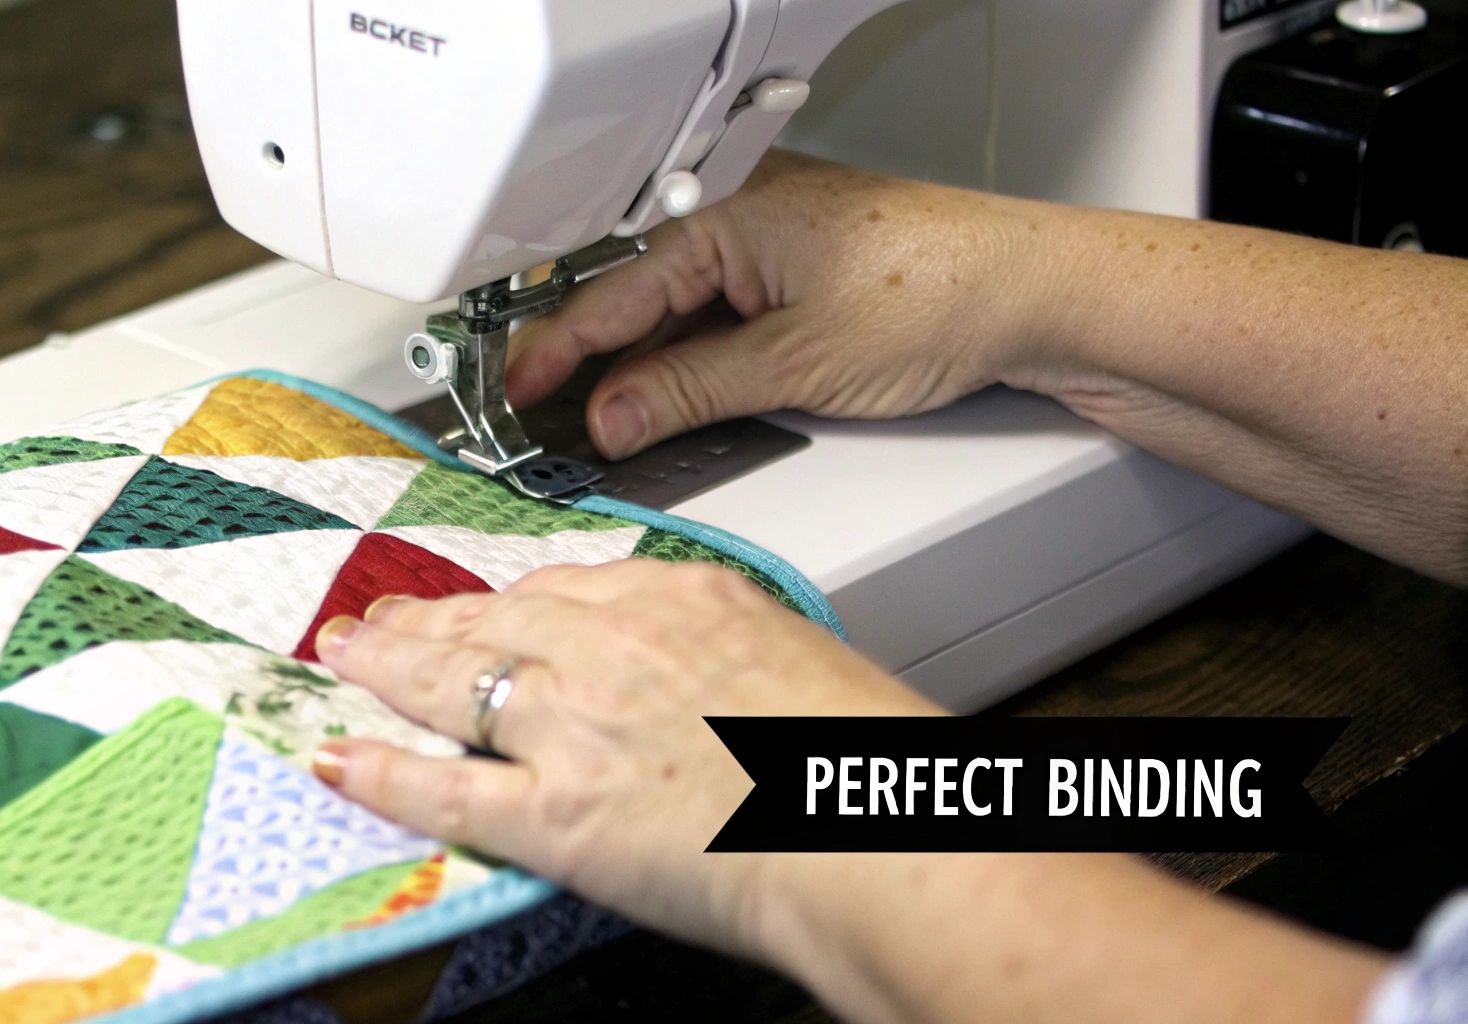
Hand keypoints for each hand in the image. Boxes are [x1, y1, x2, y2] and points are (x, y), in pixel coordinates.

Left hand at [309, 558, 936, 964]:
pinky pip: (445, 784)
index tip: (489, 606)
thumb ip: (734, 656)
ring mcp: (574, 723)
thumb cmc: (866, 762)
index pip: (568, 588)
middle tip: (384, 617)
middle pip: (496, 618)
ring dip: (387, 667)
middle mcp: (615, 645)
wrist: (875, 829)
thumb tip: (713, 682)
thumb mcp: (802, 664)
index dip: (511, 602)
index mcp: (683, 600)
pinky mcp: (555, 810)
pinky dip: (383, 773)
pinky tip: (341, 760)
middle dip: (429, 618)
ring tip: (347, 657)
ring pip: (454, 679)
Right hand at [508, 149, 1054, 458]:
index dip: (558, 351)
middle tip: (554, 416)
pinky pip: (721, 305)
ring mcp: (772, 234)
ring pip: (680, 304)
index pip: (614, 291)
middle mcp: (744, 210)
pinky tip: (684, 394)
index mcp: (726, 211)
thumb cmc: (942, 294)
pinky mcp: (799, 262)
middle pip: (639, 293)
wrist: (1037, 292)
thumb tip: (615, 417)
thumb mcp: (795, 364)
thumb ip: (691, 393)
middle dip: (599, 358)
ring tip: (621, 421)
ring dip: (651, 361)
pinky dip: (696, 351)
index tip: (520, 394)